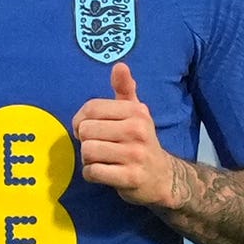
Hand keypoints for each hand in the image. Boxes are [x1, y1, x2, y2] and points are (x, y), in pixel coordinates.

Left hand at [73, 62, 185, 208]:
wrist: (162, 177)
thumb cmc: (141, 142)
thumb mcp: (136, 113)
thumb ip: (125, 89)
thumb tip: (119, 65)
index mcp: (137, 112)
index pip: (91, 108)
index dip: (80, 120)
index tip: (88, 130)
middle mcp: (138, 130)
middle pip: (86, 130)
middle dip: (85, 141)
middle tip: (98, 147)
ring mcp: (136, 155)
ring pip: (88, 151)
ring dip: (88, 159)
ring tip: (101, 160)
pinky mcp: (131, 178)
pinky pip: (94, 172)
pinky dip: (91, 174)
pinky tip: (103, 173)